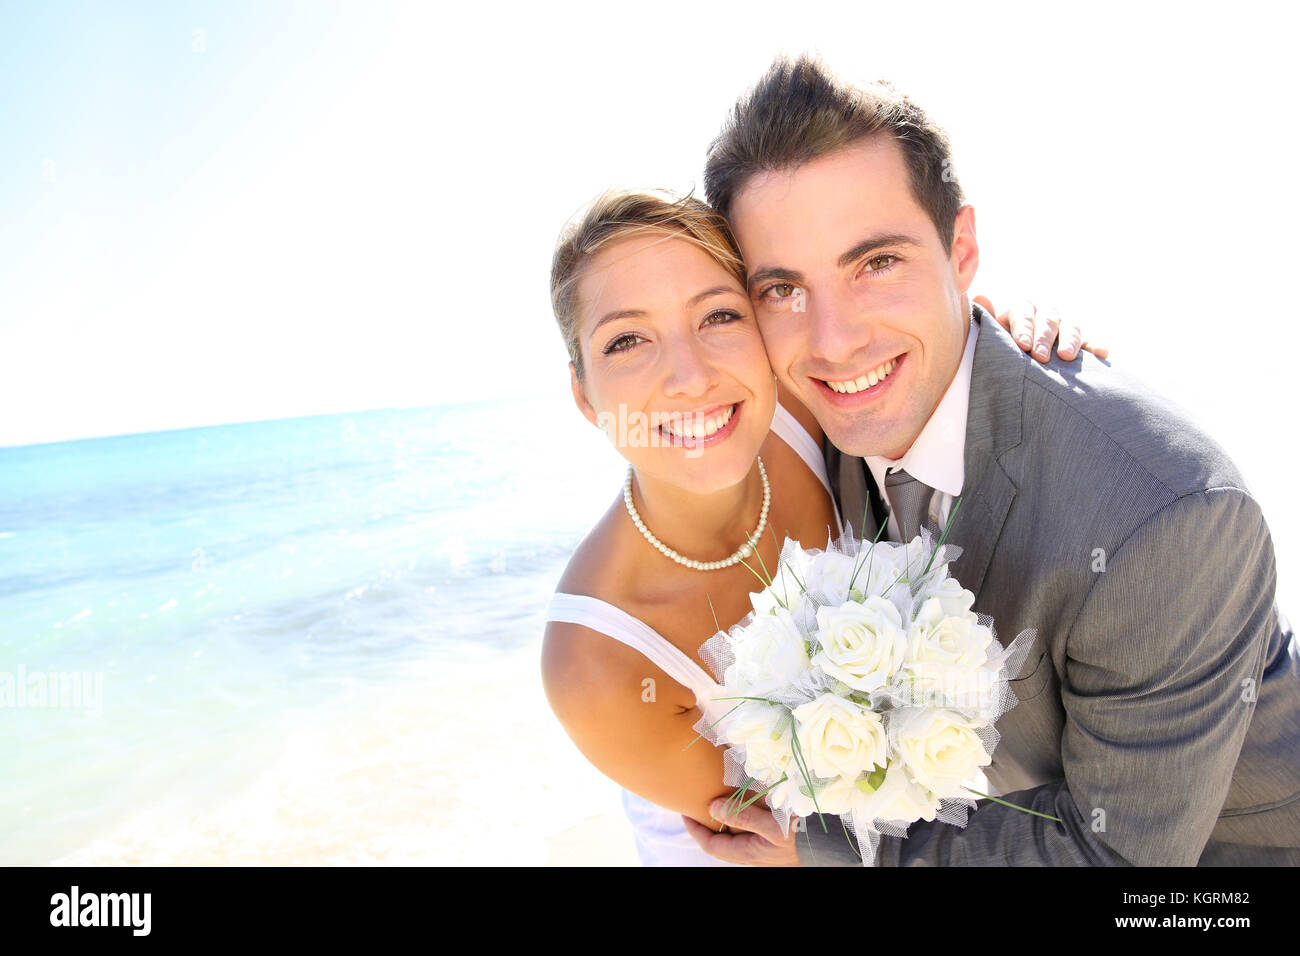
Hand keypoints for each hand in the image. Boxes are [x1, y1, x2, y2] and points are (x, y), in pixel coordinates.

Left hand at [681, 800, 800, 865]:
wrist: (835, 843)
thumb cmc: (803, 836)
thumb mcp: (772, 827)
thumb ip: (743, 816)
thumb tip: (712, 807)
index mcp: (749, 853)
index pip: (712, 846)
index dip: (695, 830)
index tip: (685, 812)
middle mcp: (755, 852)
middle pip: (723, 839)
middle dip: (710, 821)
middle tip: (701, 800)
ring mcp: (766, 845)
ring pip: (739, 830)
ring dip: (728, 814)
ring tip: (721, 794)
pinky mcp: (777, 835)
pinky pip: (754, 824)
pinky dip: (746, 811)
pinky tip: (748, 796)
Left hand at [974, 295, 1109, 363]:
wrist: (1024, 354)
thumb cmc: (1005, 343)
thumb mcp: (996, 331)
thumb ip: (990, 318)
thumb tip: (981, 297)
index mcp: (1022, 307)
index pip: (1023, 313)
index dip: (1023, 328)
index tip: (1023, 345)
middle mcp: (1046, 311)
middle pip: (1047, 320)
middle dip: (1044, 338)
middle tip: (1040, 356)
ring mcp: (1066, 323)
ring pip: (1071, 326)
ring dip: (1070, 340)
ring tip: (1066, 356)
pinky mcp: (1081, 337)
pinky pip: (1090, 339)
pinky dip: (1096, 345)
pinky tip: (1102, 354)